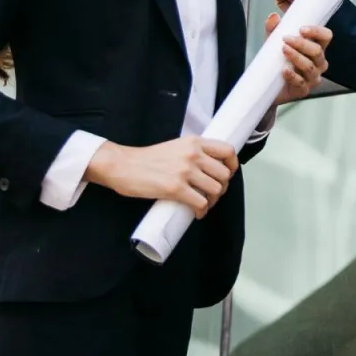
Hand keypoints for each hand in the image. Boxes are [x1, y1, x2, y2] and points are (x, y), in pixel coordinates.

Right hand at [85, 135, 238, 217]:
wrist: (123, 165)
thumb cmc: (147, 158)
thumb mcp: (176, 146)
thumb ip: (192, 153)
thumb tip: (208, 168)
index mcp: (195, 142)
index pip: (228, 151)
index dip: (232, 166)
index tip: (228, 174)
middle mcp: (193, 154)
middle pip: (224, 174)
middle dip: (222, 187)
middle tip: (212, 194)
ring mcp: (185, 171)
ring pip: (215, 189)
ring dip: (213, 201)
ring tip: (204, 204)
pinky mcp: (175, 188)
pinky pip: (200, 203)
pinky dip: (202, 211)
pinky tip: (197, 213)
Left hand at [267, 12, 331, 103]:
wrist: (267, 84)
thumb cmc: (277, 60)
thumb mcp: (273, 41)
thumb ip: (273, 29)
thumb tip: (273, 17)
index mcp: (316, 47)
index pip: (326, 36)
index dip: (317, 32)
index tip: (301, 29)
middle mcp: (319, 62)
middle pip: (318, 51)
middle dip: (302, 44)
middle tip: (286, 39)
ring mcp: (313, 77)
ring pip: (310, 67)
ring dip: (296, 57)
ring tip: (283, 50)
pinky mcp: (304, 90)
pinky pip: (301, 83)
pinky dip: (292, 76)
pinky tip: (284, 70)